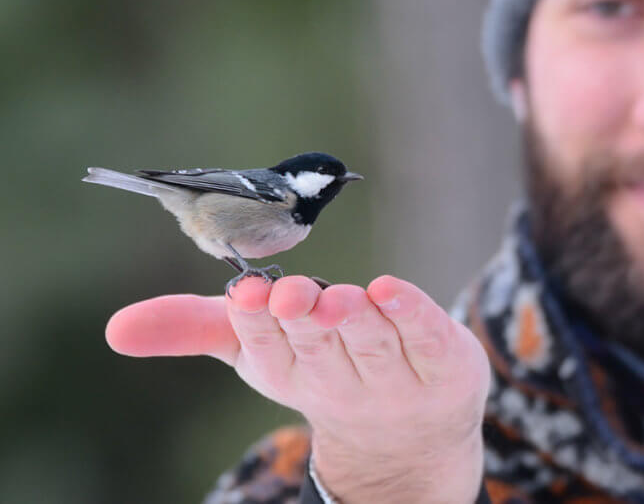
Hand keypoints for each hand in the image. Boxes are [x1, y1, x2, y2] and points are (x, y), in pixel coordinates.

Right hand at [105, 275, 489, 503]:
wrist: (410, 435)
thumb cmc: (324, 369)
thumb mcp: (258, 349)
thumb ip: (196, 327)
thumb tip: (114, 330)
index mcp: (290, 374)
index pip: (268, 350)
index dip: (256, 321)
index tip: (245, 293)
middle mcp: (341, 382)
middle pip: (319, 349)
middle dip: (303, 320)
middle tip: (290, 293)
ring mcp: (397, 380)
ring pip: (372, 345)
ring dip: (352, 320)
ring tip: (333, 296)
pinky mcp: (445, 366)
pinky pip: (427, 339)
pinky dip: (411, 315)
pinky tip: (390, 291)